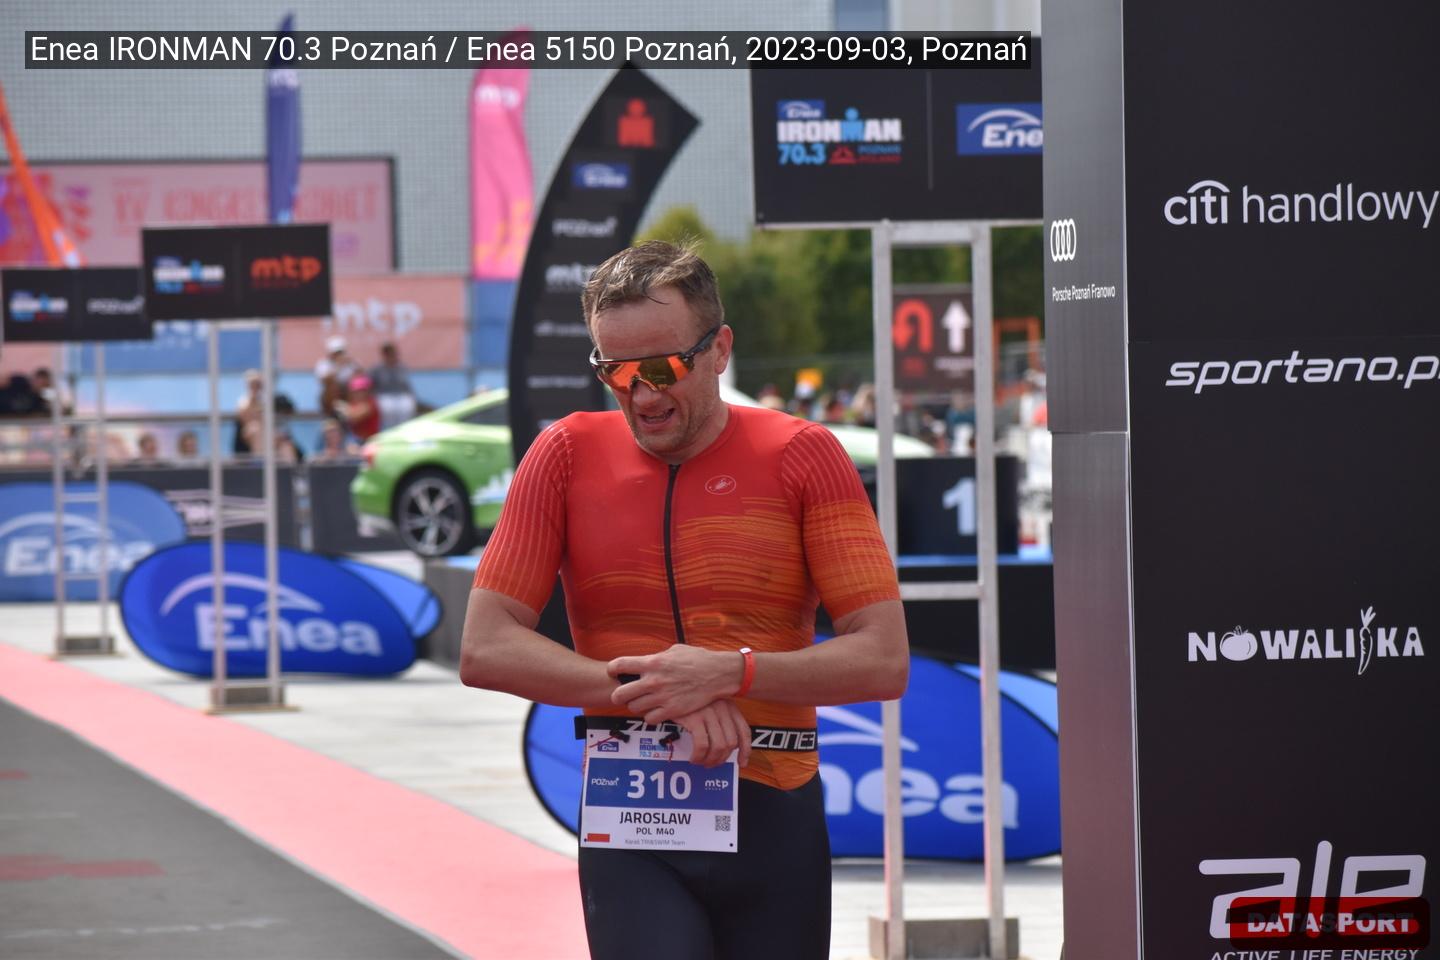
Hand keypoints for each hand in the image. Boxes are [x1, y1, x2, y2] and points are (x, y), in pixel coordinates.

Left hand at [609, 645, 744, 721]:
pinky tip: (655, 710)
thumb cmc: (697, 659)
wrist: (718, 674)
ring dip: (635, 705)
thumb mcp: (675, 650)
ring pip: (633, 707)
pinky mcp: (672, 711)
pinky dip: (650, 716)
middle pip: (620, 693)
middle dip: (617, 695)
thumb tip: (645, 661)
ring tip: (642, 702)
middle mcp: (654, 680)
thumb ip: (657, 656)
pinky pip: (649, 719)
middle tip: (622, 695)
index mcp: (653, 662)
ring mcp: (662, 697)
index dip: (612, 669)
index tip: (614, 672)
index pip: (620, 665)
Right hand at [673, 700, 750, 768]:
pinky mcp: (694, 718)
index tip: (741, 762)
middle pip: (731, 743)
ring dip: (710, 760)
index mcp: (729, 706)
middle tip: (711, 763)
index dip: (745, 750)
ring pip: (719, 747)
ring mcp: (709, 713)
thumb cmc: (688, 697)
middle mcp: (722, 709)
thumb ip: (720, 720)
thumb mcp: (710, 704)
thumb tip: (726, 747)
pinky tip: (693, 757)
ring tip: (701, 762)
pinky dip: (698, 756)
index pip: (744, 731)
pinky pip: (702, 745)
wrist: (671, 685)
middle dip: (721, 759)